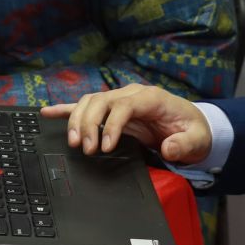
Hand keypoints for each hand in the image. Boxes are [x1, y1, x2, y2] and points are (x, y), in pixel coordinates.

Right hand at [39, 83, 211, 162]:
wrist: (192, 126)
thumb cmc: (193, 130)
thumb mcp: (197, 139)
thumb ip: (184, 144)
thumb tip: (168, 148)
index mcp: (151, 98)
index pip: (124, 105)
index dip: (111, 124)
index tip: (105, 146)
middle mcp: (131, 95)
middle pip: (101, 101)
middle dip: (89, 124)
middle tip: (86, 150)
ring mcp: (119, 100)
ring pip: (89, 102)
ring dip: (76, 120)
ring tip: (73, 142)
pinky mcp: (111, 110)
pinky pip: (85, 106)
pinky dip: (65, 109)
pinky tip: (47, 113)